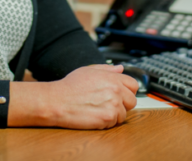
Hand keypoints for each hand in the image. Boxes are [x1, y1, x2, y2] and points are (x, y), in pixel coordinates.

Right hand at [8, 64, 137, 128]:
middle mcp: (116, 90)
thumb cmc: (69, 86)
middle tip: (107, 104)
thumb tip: (120, 68)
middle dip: (122, 104)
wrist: (57, 101)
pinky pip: (114, 124)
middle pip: (132, 101)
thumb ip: (107, 69)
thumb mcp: (88, 71)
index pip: (133, 85)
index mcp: (112, 77)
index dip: (127, 91)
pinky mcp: (107, 118)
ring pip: (124, 114)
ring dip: (114, 115)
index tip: (120, 95)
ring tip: (98, 110)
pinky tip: (94, 116)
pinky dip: (106, 123)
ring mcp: (113, 105)